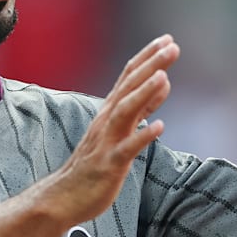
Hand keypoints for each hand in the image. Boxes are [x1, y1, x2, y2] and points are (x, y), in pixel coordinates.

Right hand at [52, 34, 179, 222]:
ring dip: (144, 93)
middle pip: (129, 87)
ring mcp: (107, 142)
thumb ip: (142, 106)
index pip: (129, 77)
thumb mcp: (121, 129)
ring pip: (125, 111)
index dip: (148, 57)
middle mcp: (107, 121)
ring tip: (164, 76)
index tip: (168, 39)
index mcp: (110, 112)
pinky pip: (127, 148)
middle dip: (151, 65)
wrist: (63, 196)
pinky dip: (142, 136)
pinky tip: (159, 127)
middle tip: (173, 46)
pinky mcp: (109, 164)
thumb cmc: (94, 163)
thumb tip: (163, 82)